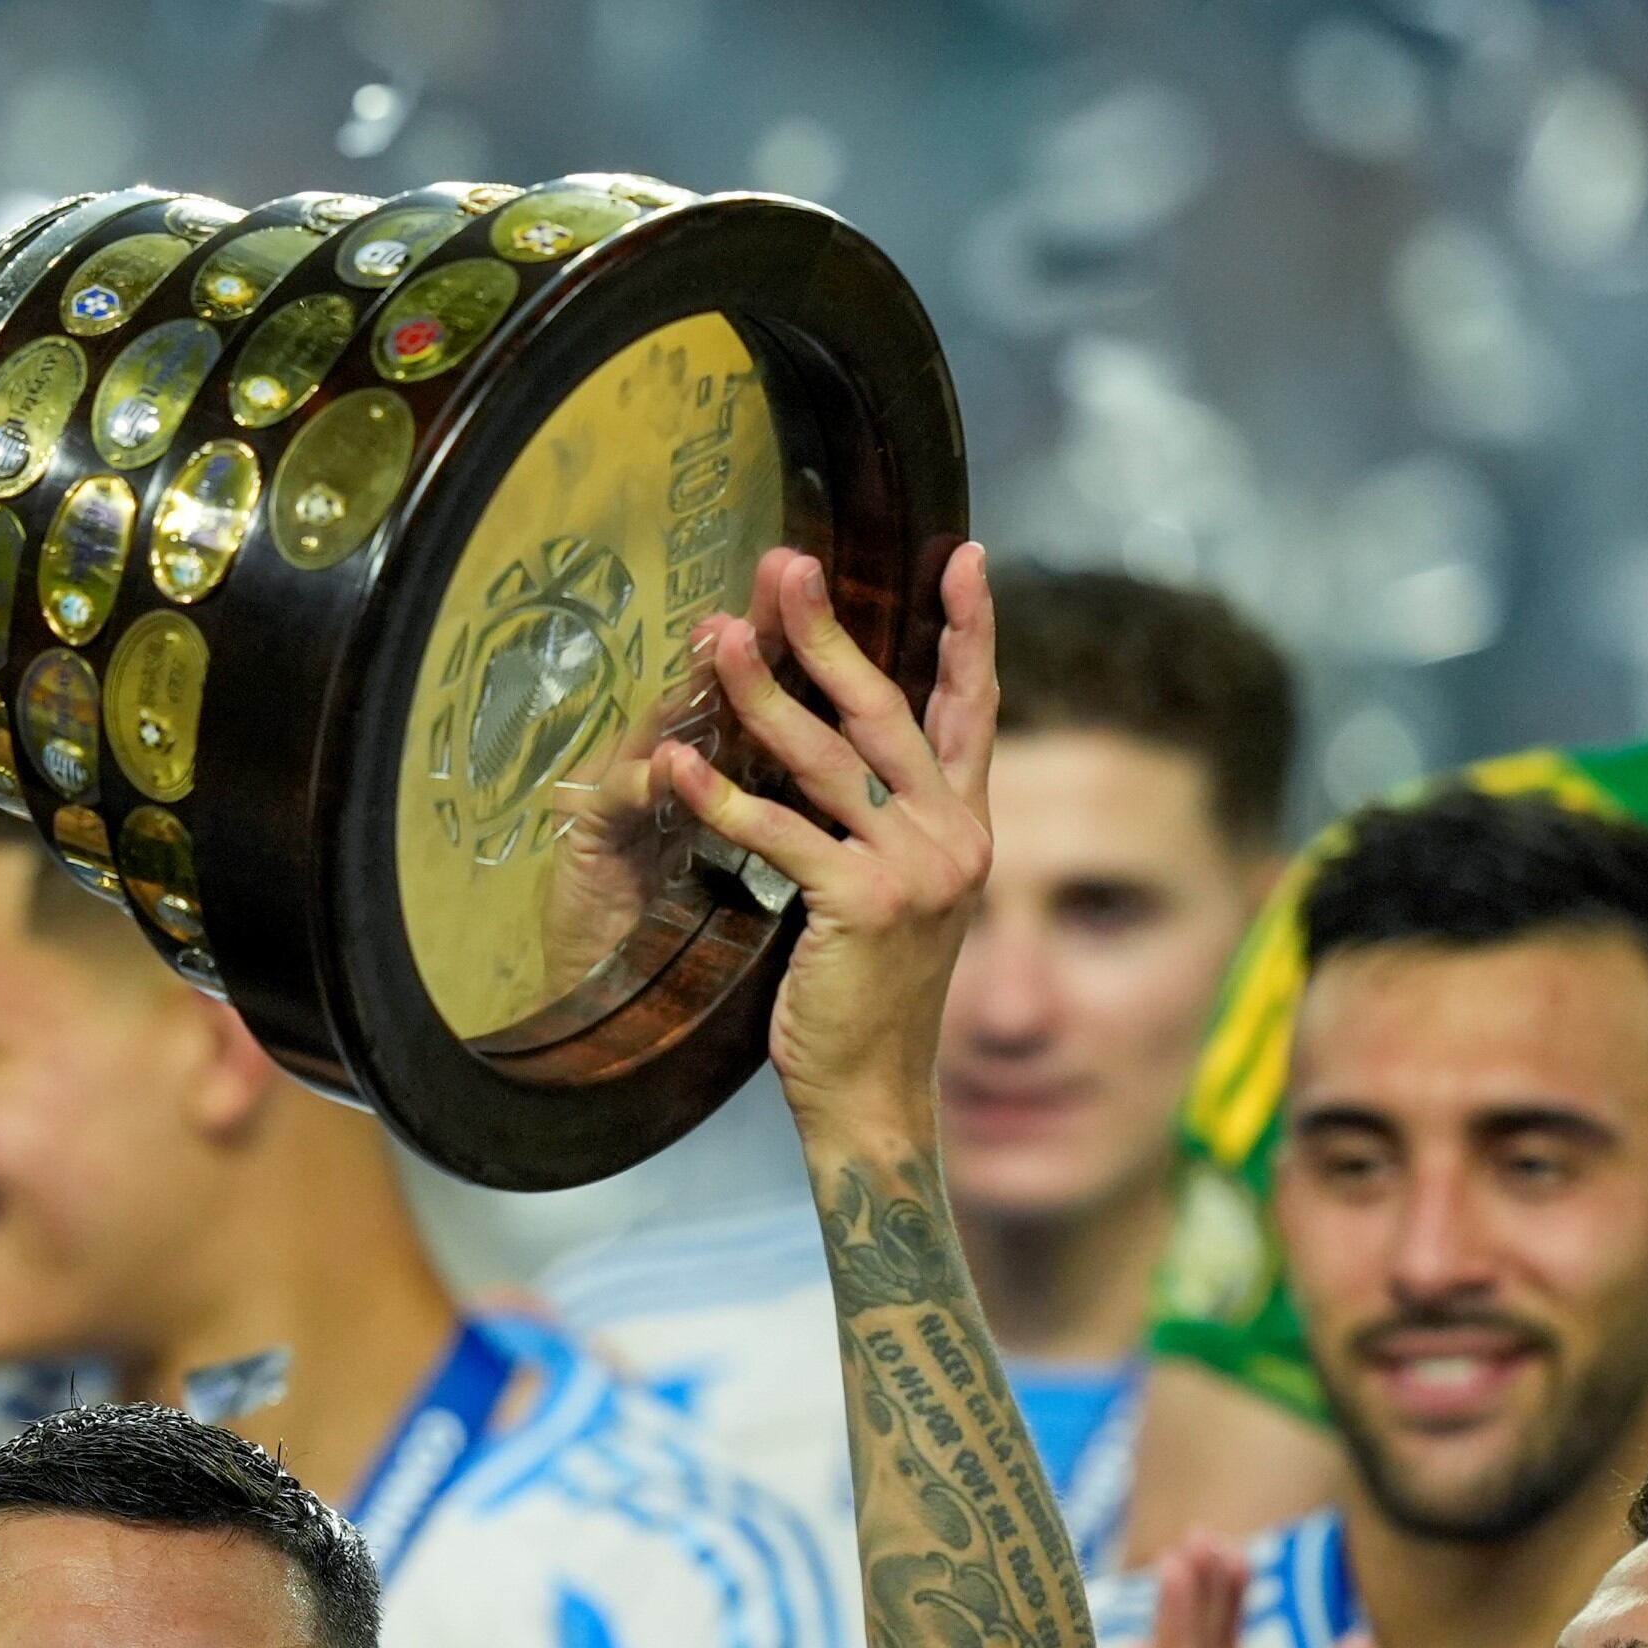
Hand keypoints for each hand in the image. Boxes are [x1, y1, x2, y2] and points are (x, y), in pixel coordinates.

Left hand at [658, 544, 997, 1140]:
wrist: (874, 1092)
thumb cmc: (867, 991)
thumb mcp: (894, 891)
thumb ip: (886, 820)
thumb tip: (844, 745)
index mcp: (967, 824)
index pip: (973, 708)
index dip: (970, 632)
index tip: (964, 556)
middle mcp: (956, 836)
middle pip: (887, 708)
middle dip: (833, 631)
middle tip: (787, 567)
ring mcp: (916, 869)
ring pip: (827, 756)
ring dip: (762, 691)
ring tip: (714, 639)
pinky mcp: (864, 904)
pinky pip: (781, 832)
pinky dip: (721, 795)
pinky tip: (674, 760)